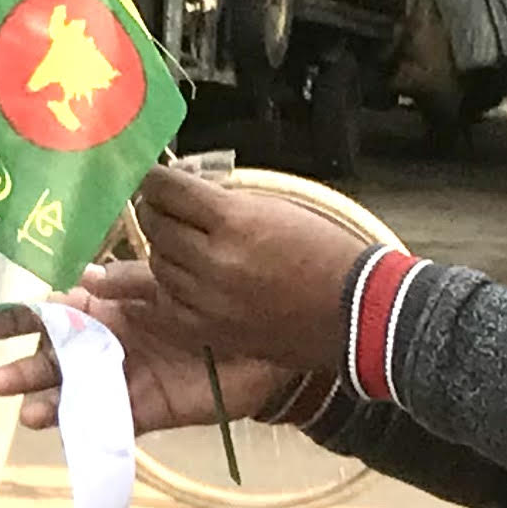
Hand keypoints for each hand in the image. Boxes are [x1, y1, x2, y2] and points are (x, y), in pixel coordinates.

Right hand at [0, 282, 307, 435]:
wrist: (268, 340)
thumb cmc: (216, 302)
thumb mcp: (170, 285)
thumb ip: (130, 284)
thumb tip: (85, 275)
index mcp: (111, 309)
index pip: (57, 312)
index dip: (22, 319)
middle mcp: (112, 346)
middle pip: (59, 359)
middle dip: (27, 369)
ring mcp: (128, 380)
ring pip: (80, 394)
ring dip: (52, 403)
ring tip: (26, 412)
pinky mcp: (152, 410)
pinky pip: (116, 420)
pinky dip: (92, 427)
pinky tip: (70, 432)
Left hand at [103, 163, 372, 362]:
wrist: (357, 311)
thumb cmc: (324, 251)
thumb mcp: (274, 208)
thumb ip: (223, 202)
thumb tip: (181, 192)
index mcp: (234, 220)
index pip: (167, 189)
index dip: (153, 180)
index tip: (149, 177)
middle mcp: (215, 260)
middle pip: (156, 226)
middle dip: (155, 211)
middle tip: (161, 207)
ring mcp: (209, 300)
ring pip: (157, 264)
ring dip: (160, 249)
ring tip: (172, 242)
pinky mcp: (212, 331)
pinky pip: (163, 307)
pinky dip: (156, 291)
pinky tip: (152, 281)